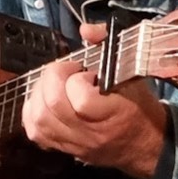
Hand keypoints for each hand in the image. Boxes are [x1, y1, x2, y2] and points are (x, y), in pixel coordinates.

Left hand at [21, 22, 167, 178]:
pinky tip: (43, 102)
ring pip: (39, 120)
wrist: (145, 145)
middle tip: (64, 72)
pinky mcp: (65, 148)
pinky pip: (36, 133)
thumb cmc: (138, 106)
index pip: (82, 99)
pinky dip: (32, 114)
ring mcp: (76, 142)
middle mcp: (92, 131)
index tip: (84, 71)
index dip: (76, 79)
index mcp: (114, 113)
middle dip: (51, 79)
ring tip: (52, 85)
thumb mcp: (132, 72)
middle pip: (53, 106)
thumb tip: (86, 30)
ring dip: (38, 95)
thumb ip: (108, 45)